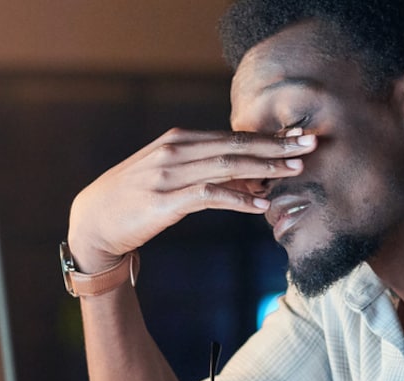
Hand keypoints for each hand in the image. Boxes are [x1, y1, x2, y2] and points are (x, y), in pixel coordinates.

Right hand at [67, 128, 316, 271]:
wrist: (93, 220)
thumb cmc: (135, 199)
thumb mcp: (169, 175)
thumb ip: (207, 172)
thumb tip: (253, 180)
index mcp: (178, 140)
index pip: (232, 135)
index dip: (269, 137)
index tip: (299, 137)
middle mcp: (175, 150)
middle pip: (236, 145)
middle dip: (276, 145)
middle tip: (310, 145)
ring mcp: (169, 174)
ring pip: (227, 166)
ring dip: (265, 168)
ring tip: (294, 171)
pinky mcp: (165, 200)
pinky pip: (209, 195)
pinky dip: (237, 199)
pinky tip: (259, 206)